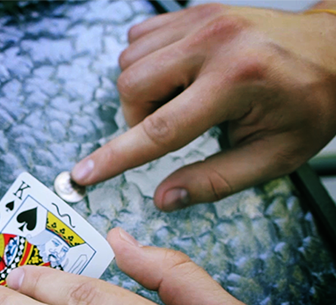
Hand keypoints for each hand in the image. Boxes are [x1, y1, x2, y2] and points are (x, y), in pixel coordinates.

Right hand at [71, 3, 335, 210]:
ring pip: (130, 60)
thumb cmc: (310, 104)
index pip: (160, 129)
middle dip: (136, 116)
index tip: (83, 174)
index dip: (116, 157)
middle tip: (171, 126)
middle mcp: (214, 42)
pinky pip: (139, 36)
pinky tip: (176, 74)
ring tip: (180, 99)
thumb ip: (214, 181)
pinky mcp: (194, 10)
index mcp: (236, 81)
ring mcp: (202, 19)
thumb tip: (164, 198)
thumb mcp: (273, 156)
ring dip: (142, 90)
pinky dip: (146, 62)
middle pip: (131, 86)